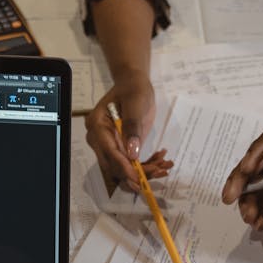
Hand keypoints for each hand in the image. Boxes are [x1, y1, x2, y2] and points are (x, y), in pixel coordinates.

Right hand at [85, 72, 172, 190]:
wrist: (134, 85)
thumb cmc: (133, 90)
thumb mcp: (136, 103)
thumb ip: (133, 126)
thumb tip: (131, 153)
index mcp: (97, 125)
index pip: (108, 151)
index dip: (123, 166)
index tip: (138, 177)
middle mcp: (99, 139)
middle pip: (113, 165)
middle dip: (136, 173)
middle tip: (159, 171)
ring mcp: (108, 145)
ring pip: (122, 169)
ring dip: (143, 172)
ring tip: (164, 166)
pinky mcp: (119, 149)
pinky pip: (130, 164)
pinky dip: (145, 166)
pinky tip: (160, 160)